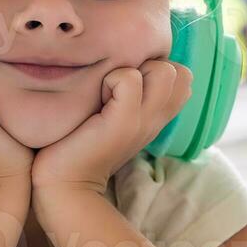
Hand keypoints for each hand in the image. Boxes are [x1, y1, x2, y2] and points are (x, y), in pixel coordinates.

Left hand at [31, 59, 193, 194]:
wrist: (63, 183)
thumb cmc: (79, 143)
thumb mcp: (111, 115)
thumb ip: (126, 94)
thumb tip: (123, 63)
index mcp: (156, 116)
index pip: (183, 76)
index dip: (156, 68)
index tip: (125, 85)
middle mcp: (156, 119)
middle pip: (179, 71)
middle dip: (147, 66)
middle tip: (116, 88)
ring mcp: (144, 121)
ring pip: (164, 70)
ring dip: (132, 70)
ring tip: (108, 91)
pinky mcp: (124, 122)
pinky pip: (130, 79)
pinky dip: (111, 79)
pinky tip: (97, 99)